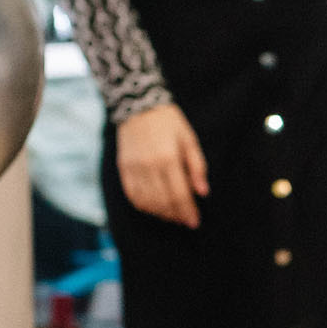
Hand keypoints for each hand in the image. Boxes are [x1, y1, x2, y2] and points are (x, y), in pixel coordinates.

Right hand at [115, 103, 207, 227]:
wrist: (139, 105)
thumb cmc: (169, 122)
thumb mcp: (189, 139)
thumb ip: (197, 167)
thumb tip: (203, 193)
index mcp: (168, 158)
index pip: (179, 194)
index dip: (188, 211)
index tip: (194, 222)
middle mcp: (149, 166)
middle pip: (163, 201)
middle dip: (176, 216)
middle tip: (185, 221)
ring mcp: (134, 168)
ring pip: (146, 202)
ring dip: (160, 214)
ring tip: (172, 217)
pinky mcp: (123, 168)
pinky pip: (132, 195)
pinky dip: (144, 206)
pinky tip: (154, 209)